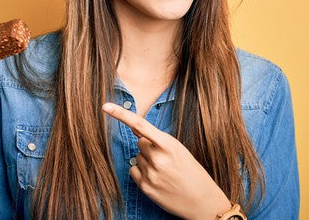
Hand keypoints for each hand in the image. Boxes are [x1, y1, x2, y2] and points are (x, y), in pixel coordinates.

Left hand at [102, 102, 231, 219]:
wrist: (203, 201)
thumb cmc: (192, 172)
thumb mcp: (179, 150)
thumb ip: (157, 139)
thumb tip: (134, 131)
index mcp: (168, 145)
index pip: (140, 125)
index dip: (121, 114)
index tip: (105, 107)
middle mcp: (157, 158)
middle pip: (140, 142)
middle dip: (149, 147)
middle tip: (166, 159)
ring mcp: (151, 174)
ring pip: (137, 157)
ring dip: (147, 161)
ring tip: (165, 171)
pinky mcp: (145, 187)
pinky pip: (134, 170)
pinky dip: (142, 172)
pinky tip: (157, 179)